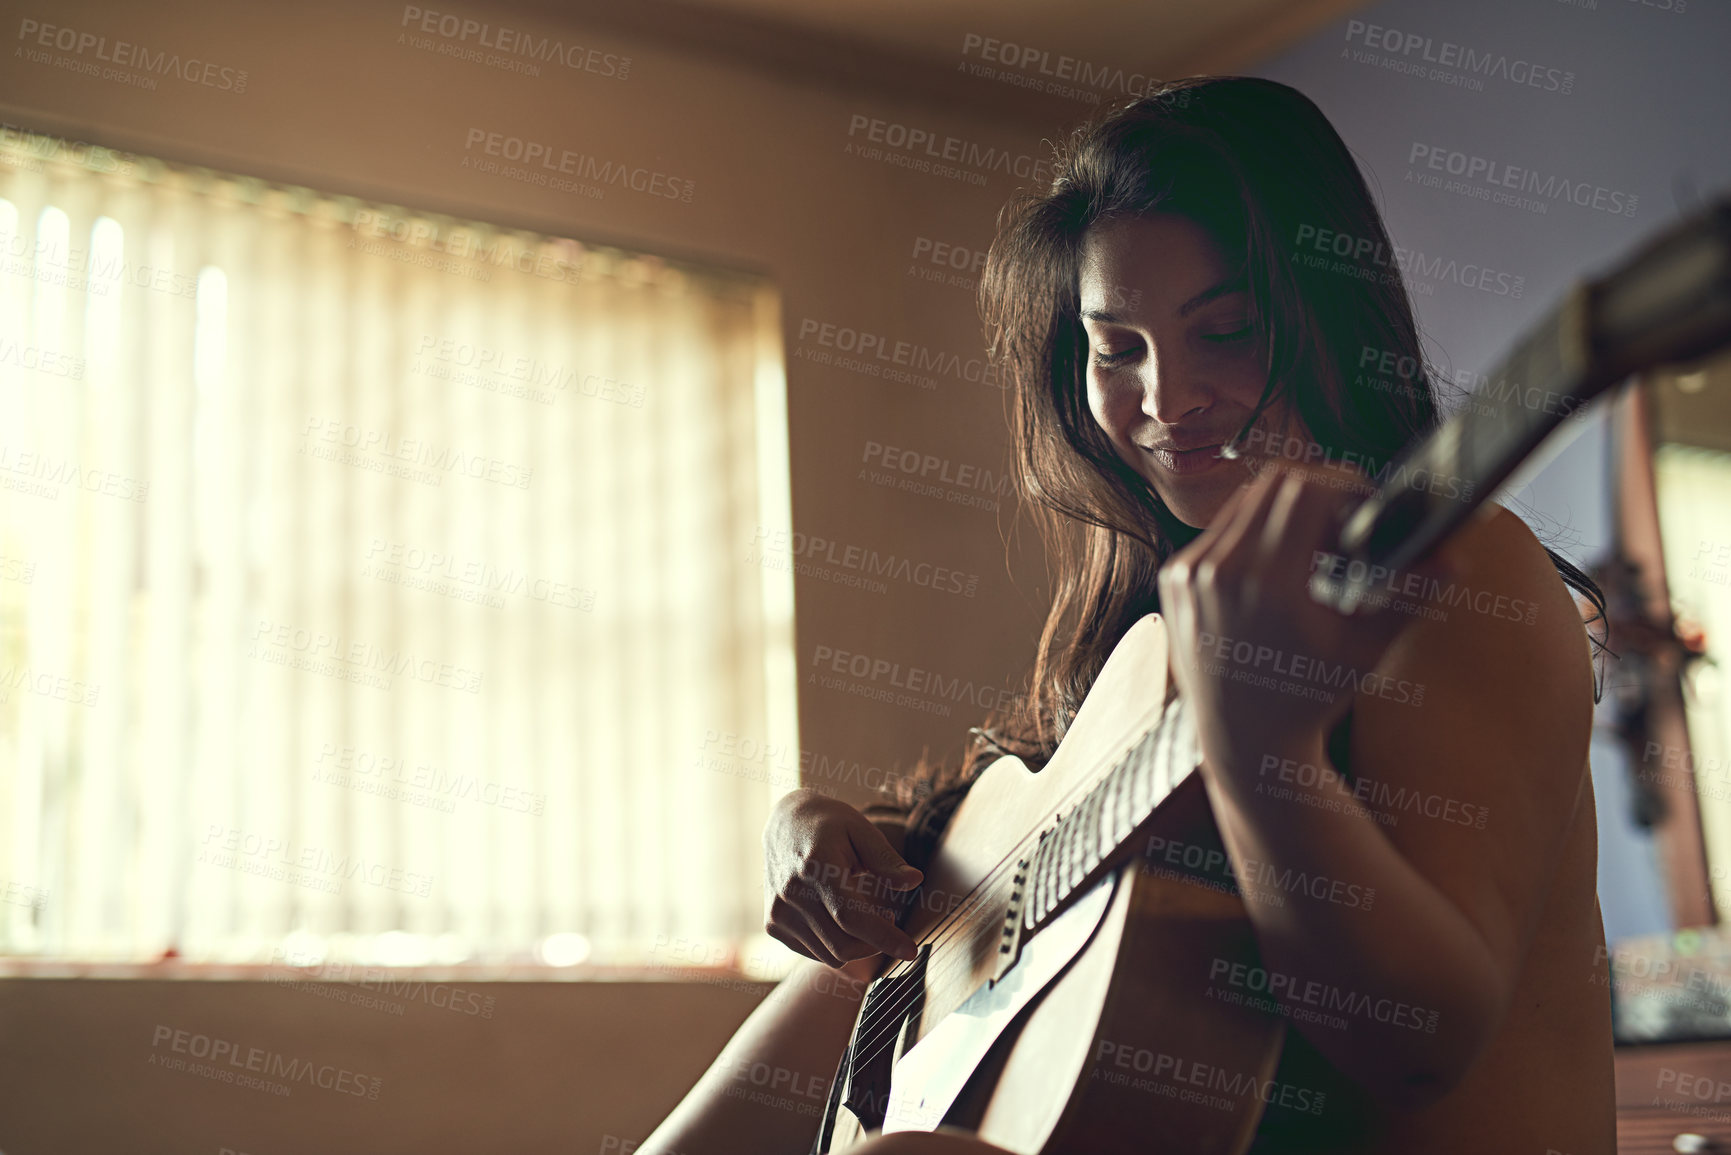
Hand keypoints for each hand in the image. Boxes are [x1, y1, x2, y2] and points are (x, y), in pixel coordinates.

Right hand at [763, 789, 922, 966]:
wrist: (784, 823)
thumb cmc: (829, 824)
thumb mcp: (862, 830)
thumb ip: (887, 859)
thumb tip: (915, 881)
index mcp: (815, 867)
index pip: (852, 917)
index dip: (884, 938)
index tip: (911, 950)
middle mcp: (792, 893)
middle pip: (842, 944)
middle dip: (876, 944)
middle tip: (891, 919)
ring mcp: (779, 912)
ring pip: (830, 955)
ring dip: (858, 946)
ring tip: (867, 913)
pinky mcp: (774, 924)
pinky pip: (814, 953)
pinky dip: (836, 945)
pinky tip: (842, 919)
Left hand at [1156, 460, 1461, 770]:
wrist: (1243, 738)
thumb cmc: (1310, 696)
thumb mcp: (1367, 649)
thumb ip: (1411, 597)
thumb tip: (1455, 557)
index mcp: (1267, 583)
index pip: (1308, 490)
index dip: (1346, 487)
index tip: (1368, 508)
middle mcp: (1219, 571)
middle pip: (1275, 484)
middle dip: (1319, 492)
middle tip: (1347, 525)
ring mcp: (1189, 573)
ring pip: (1244, 502)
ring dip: (1284, 510)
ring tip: (1316, 548)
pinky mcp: (1173, 579)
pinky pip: (1219, 530)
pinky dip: (1253, 533)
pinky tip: (1279, 567)